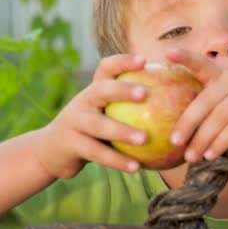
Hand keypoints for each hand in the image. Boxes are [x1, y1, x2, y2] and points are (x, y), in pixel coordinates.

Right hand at [33, 54, 148, 178]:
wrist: (51, 151)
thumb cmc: (92, 130)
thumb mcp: (106, 113)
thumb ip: (131, 108)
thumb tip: (177, 105)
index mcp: (94, 90)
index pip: (107, 68)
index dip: (123, 62)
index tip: (144, 61)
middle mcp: (82, 101)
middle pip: (101, 90)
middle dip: (122, 89)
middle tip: (145, 93)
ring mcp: (74, 122)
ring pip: (99, 125)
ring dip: (122, 131)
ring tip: (145, 139)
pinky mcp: (70, 145)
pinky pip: (97, 153)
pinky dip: (117, 161)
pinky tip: (136, 167)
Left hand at [166, 49, 227, 161]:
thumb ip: (214, 105)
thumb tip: (182, 132)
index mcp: (224, 75)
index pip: (203, 64)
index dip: (185, 57)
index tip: (167, 52)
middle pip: (205, 101)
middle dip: (188, 123)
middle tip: (174, 141)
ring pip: (219, 118)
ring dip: (203, 139)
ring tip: (191, 156)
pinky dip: (221, 143)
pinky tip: (211, 154)